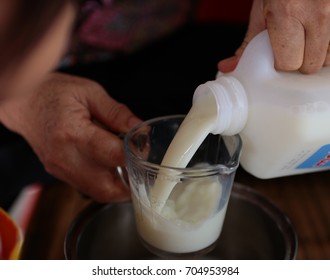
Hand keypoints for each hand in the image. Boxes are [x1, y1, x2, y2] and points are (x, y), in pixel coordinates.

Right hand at [0, 72, 141, 202]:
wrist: (23, 101)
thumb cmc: (54, 93)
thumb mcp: (90, 93)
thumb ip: (117, 113)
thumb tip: (140, 129)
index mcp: (73, 133)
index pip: (112, 155)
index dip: (135, 156)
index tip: (146, 149)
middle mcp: (65, 157)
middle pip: (106, 188)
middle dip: (130, 185)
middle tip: (142, 171)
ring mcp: (60, 168)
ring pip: (98, 193)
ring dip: (119, 187)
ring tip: (129, 169)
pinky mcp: (58, 172)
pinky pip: (87, 187)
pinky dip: (104, 183)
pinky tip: (111, 167)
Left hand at [218, 0, 329, 73]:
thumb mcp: (261, 9)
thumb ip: (249, 42)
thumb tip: (229, 67)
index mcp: (287, 14)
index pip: (289, 63)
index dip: (282, 63)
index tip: (278, 57)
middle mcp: (317, 14)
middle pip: (311, 65)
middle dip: (300, 62)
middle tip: (293, 49)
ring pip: (329, 58)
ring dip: (317, 55)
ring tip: (308, 41)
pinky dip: (329, 46)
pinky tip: (319, 36)